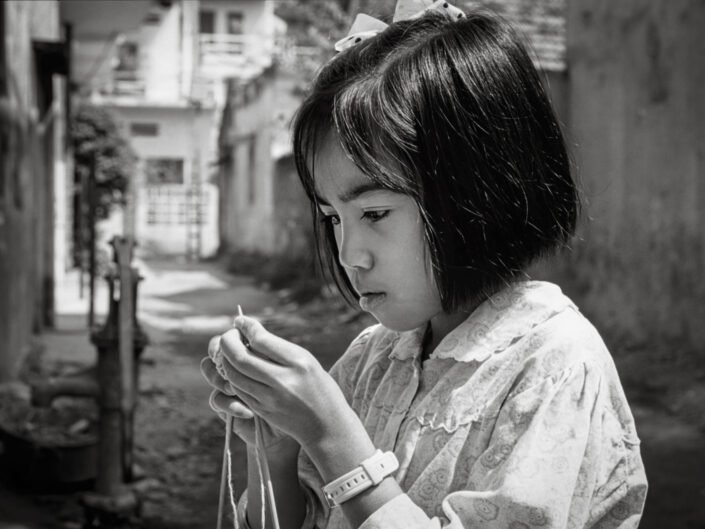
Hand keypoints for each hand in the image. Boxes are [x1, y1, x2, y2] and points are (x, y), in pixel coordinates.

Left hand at [214, 315, 354, 449]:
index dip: (246, 326)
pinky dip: (233, 374)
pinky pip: (238, 389)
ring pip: (234, 375)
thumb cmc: (319, 387)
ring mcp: (270, 398)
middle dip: (228, 341)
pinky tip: (236, 368)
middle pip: (240, 358)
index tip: (240, 320)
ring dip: (226, 359)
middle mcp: (283, 381)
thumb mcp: (307, 361)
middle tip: (230, 334)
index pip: (261, 340)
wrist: (326, 425)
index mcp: (298, 363)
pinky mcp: (262, 410)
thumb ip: (280, 348)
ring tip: (230, 350)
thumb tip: (251, 332)